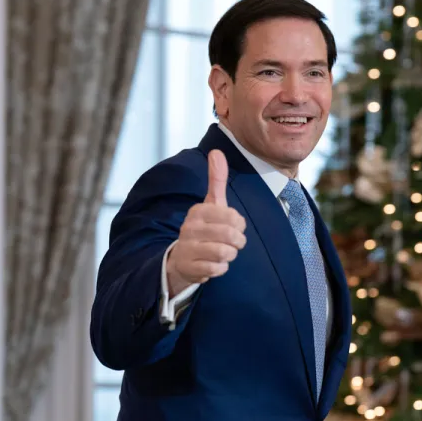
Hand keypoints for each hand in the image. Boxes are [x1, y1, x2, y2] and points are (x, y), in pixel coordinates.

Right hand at [166, 149, 246, 295]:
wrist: (182, 259)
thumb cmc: (204, 228)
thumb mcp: (211, 204)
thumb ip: (216, 180)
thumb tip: (216, 151)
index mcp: (198, 211)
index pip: (233, 217)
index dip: (239, 225)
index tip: (234, 226)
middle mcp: (190, 228)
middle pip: (231, 236)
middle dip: (238, 242)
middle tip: (233, 243)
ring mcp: (188, 248)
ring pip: (225, 253)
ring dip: (230, 255)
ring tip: (224, 253)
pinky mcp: (189, 267)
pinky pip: (218, 269)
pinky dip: (221, 268)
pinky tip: (213, 263)